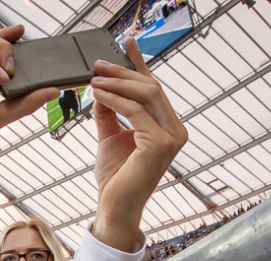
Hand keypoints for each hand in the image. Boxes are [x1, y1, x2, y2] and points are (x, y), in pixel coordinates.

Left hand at [89, 37, 187, 250]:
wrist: (113, 206)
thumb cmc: (114, 176)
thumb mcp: (110, 136)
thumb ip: (109, 112)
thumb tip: (101, 86)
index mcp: (168, 126)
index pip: (153, 89)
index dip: (139, 65)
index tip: (126, 44)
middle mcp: (176, 130)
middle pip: (151, 88)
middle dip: (123, 72)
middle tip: (98, 64)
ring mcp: (172, 138)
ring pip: (146, 95)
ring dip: (117, 84)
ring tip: (94, 78)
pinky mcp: (160, 145)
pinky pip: (135, 112)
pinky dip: (115, 100)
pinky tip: (98, 94)